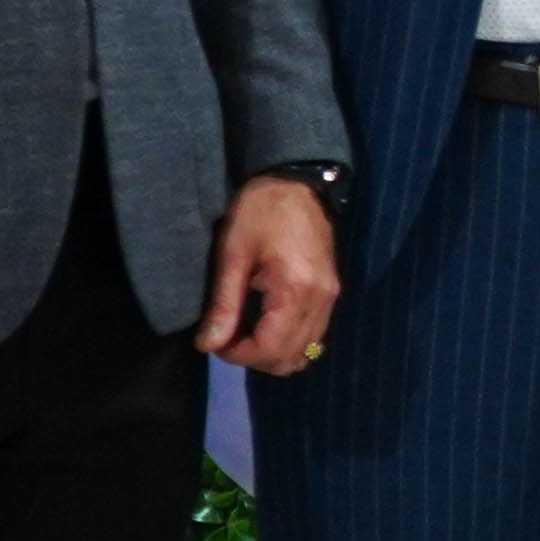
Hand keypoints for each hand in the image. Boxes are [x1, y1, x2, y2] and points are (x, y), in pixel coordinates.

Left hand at [200, 173, 340, 370]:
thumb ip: (224, 304)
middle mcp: (320, 301)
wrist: (296, 182)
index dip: (239, 355)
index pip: (270, 348)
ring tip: (246, 333)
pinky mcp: (331, 294)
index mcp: (296, 289)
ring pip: (305, 353)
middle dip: (254, 358)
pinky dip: (288, 341)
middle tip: (227, 338)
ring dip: (273, 354)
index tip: (215, 343)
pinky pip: (313, 336)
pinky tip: (266, 324)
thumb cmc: (259, 211)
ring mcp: (330, 299)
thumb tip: (207, 345)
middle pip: (290, 358)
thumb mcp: (233, 254)